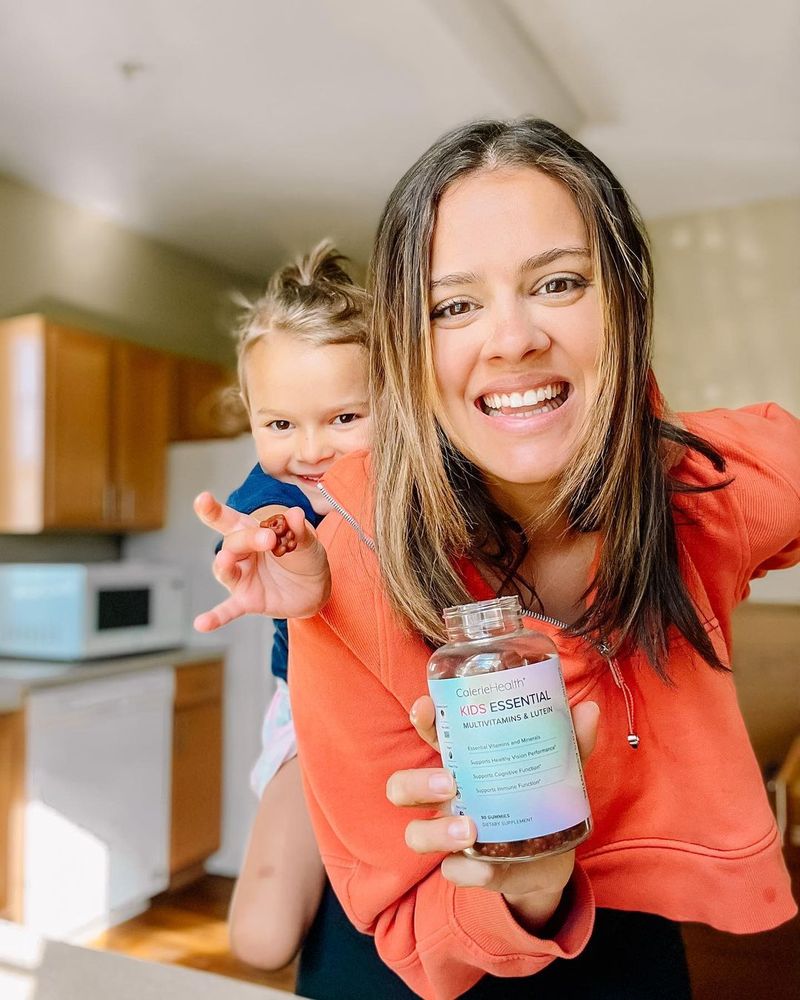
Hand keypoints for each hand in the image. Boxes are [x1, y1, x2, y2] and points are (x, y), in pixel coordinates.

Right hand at [192, 492, 330, 630]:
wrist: (316, 589)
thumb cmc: (304, 558)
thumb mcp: (307, 542)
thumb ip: (299, 530)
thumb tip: (295, 514)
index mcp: (251, 532)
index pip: (227, 519)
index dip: (211, 509)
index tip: (202, 499)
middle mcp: (241, 554)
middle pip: (233, 543)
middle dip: (248, 539)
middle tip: (269, 539)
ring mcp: (242, 578)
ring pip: (225, 571)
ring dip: (225, 566)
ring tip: (226, 560)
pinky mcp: (247, 601)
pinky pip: (228, 609)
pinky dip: (216, 617)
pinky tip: (202, 624)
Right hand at [386, 698, 599, 931]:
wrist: (556, 856)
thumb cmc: (542, 794)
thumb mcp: (558, 766)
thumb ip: (571, 740)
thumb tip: (589, 710)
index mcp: (464, 760)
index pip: (432, 734)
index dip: (422, 720)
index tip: (426, 708)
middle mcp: (448, 796)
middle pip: (403, 787)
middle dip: (416, 783)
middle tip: (449, 782)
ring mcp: (453, 834)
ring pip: (415, 833)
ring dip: (435, 831)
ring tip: (468, 829)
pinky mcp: (470, 868)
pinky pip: (453, 871)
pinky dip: (467, 870)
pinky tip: (484, 868)